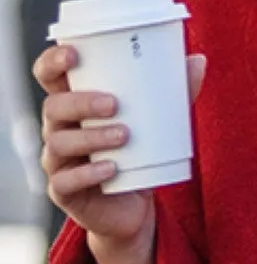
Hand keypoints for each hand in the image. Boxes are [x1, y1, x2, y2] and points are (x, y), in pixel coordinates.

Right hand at [35, 41, 206, 251]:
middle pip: (53, 107)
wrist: (132, 210)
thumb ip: (173, 94)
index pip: (49, 77)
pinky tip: (111, 169)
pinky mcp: (64, 191)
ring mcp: (58, 161)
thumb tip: (199, 61)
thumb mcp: (156, 124)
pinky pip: (66, 181)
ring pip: (60, 143)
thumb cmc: (137, 156)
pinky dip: (89, 174)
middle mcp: (58, 130)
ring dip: (91, 137)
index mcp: (72, 106)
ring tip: (124, 135)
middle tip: (114, 104)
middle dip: (80, 102)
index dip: (52, 62)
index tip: (74, 53)